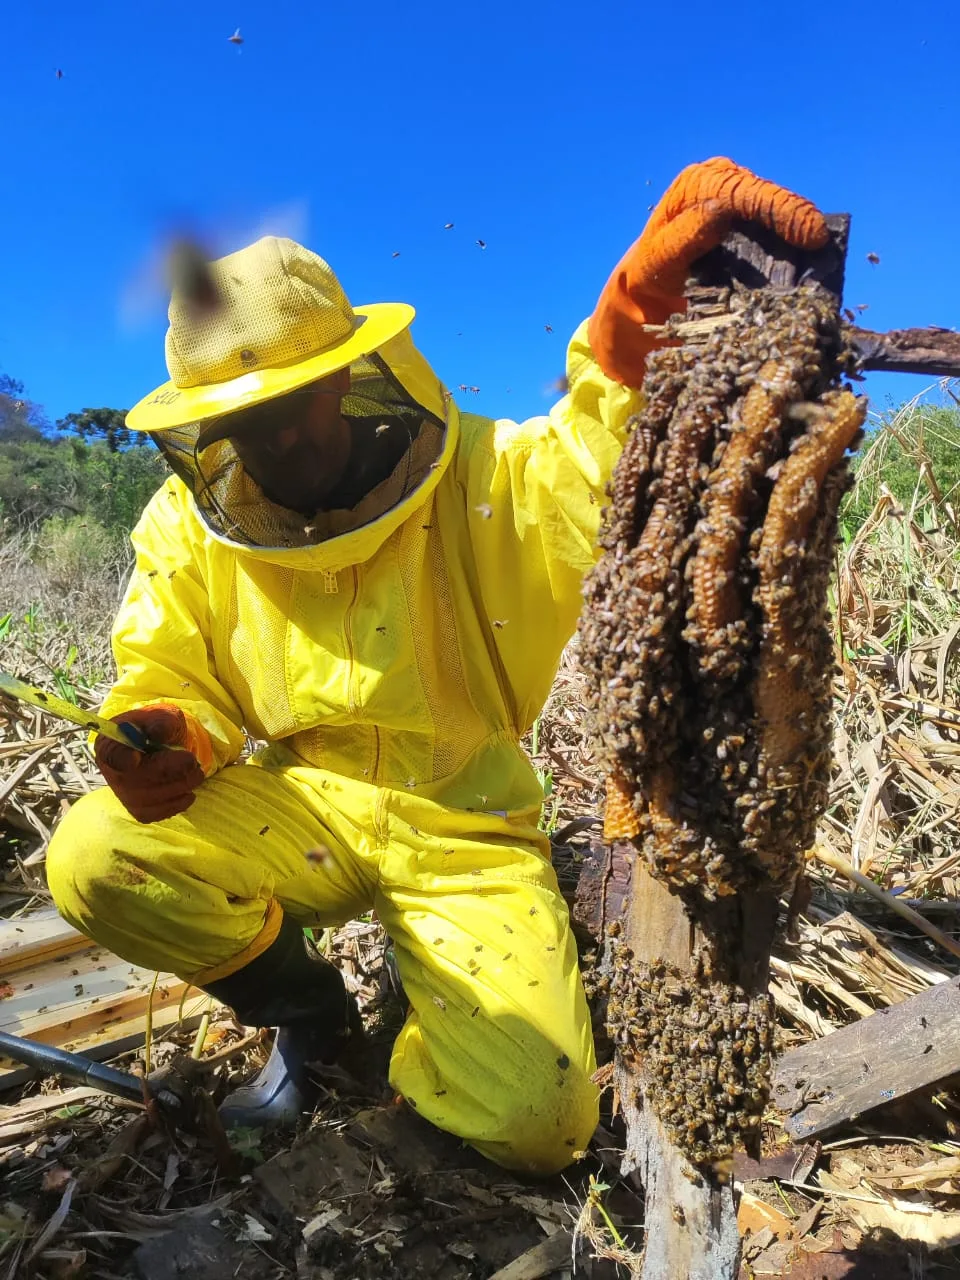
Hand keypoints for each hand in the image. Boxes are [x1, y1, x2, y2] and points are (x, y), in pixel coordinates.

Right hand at [95, 703, 210, 822]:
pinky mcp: (137, 809)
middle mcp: (111, 771)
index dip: (121, 758)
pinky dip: (176, 804)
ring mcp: (122, 793)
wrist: (165, 745)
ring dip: (179, 787)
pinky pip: (154, 813)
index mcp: (111, 743)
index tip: (135, 759)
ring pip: (147, 799)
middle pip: (134, 780)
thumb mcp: (164, 716)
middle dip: (170, 771)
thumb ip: (162, 721)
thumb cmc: (160, 727)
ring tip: (196, 774)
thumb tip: (158, 732)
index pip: (111, 754)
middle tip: (194, 762)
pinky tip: (187, 791)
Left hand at [589, 157, 828, 386]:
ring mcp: (741, 197)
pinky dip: (793, 241)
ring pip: (777, 209)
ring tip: (821, 250)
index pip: (746, 192)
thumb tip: (722, 210)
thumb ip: (686, 234)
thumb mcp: (659, 257)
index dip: (780, 210)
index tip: (809, 234)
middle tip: (821, 241)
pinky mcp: (751, 219)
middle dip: (796, 217)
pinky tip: (808, 256)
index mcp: (700, 184)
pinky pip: (777, 225)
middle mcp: (723, 182)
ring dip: (798, 229)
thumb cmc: (651, 274)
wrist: (649, 289)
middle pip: (768, 197)